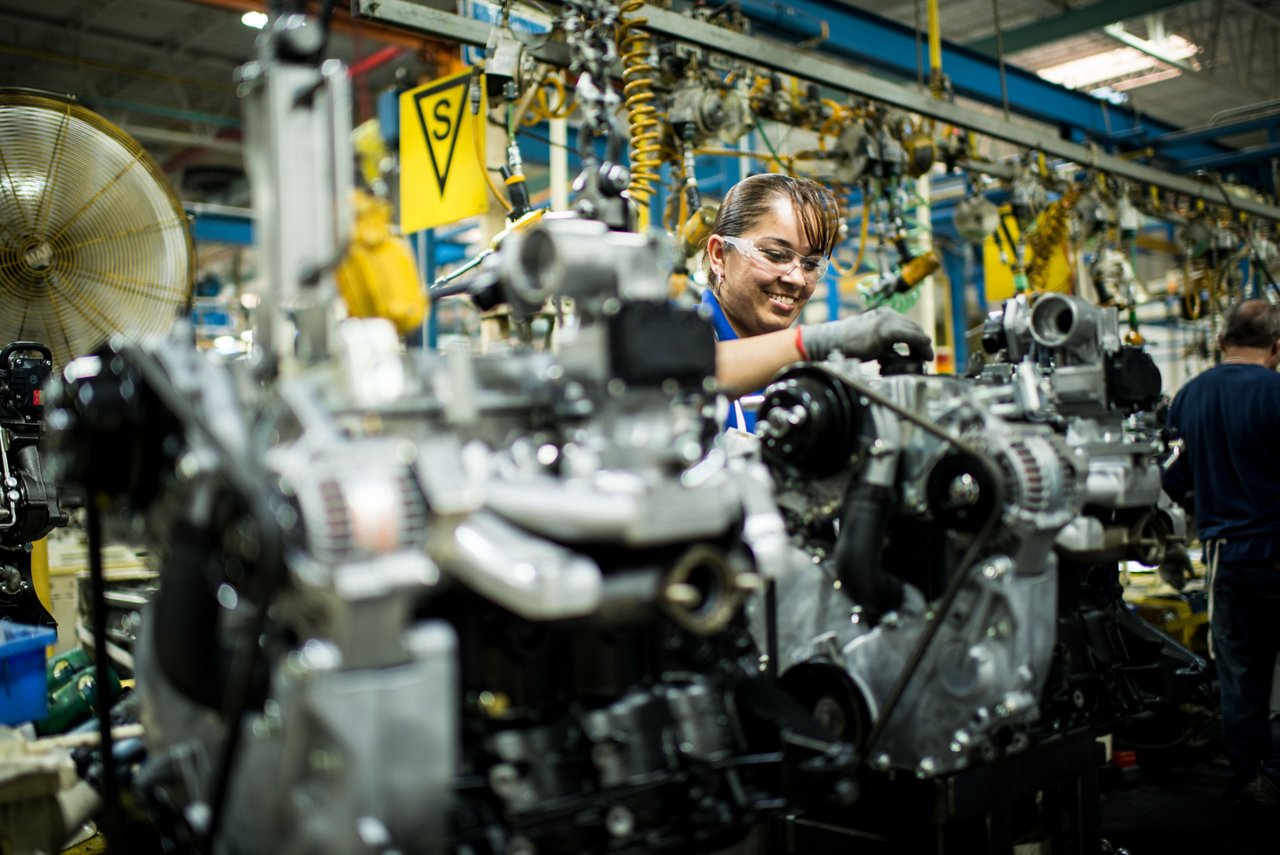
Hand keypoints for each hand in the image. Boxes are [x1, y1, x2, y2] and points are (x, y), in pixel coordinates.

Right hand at [800, 309, 933, 362]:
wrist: (830, 342)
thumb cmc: (847, 344)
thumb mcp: (871, 341)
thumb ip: (886, 345)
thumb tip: (899, 356)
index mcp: (883, 315)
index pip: (909, 325)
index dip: (919, 339)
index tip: (924, 352)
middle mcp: (887, 314)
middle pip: (915, 327)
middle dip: (923, 343)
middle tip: (926, 357)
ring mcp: (886, 320)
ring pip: (916, 331)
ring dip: (924, 346)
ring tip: (926, 358)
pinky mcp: (885, 330)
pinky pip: (911, 336)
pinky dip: (921, 346)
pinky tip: (924, 356)